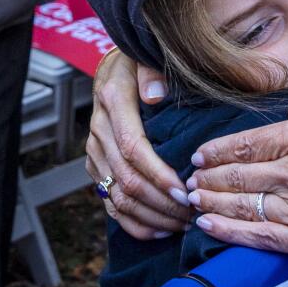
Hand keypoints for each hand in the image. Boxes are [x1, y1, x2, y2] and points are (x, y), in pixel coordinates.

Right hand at [84, 50, 188, 238]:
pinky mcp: (96, 167)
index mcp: (112, 100)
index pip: (132, 147)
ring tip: (183, 223)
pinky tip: (160, 231)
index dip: (158, 174)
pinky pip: (110, 204)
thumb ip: (151, 72)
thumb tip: (154, 94)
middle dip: (161, 201)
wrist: (115, 67)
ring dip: (152, 216)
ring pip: (118, 196)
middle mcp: (99, 129)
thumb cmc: (140, 61)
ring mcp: (95, 151)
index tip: (184, 190)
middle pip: (127, 178)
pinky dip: (134, 223)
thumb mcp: (147, 55)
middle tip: (192, 211)